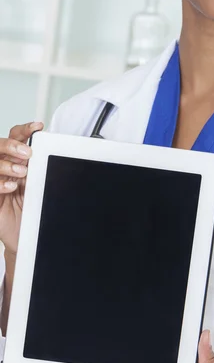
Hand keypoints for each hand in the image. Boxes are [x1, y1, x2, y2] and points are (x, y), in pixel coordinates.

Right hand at [0, 122, 43, 253]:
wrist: (27, 235)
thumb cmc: (35, 209)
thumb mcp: (43, 185)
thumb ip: (45, 168)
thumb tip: (59, 152)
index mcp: (18, 161)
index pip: (16, 137)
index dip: (25, 130)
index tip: (37, 127)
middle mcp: (6, 168)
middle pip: (0, 146)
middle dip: (13, 145)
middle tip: (27, 152)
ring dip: (8, 164)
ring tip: (22, 172)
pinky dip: (1, 183)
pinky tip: (11, 186)